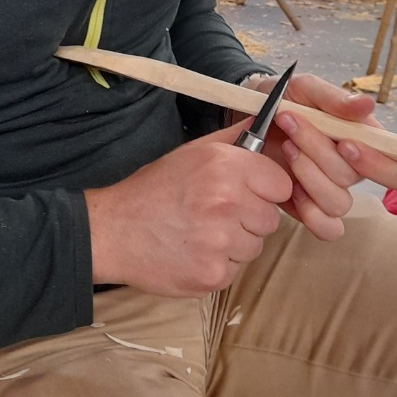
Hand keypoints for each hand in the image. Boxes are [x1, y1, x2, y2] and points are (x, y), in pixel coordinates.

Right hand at [85, 125, 292, 296]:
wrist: (115, 230)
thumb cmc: (155, 188)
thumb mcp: (193, 152)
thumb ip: (236, 139)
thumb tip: (274, 122)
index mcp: (225, 165)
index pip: (281, 184)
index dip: (265, 190)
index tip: (248, 193)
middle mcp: (227, 201)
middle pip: (270, 218)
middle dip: (249, 218)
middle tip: (216, 214)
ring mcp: (221, 241)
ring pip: (255, 246)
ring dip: (235, 243)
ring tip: (202, 232)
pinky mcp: (214, 275)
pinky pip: (236, 269)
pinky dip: (219, 264)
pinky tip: (195, 251)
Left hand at [233, 71, 396, 240]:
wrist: (249, 113)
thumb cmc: (285, 98)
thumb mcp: (305, 88)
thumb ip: (335, 99)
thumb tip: (368, 104)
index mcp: (363, 142)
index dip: (378, 164)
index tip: (345, 144)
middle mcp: (351, 171)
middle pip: (354, 180)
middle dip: (320, 152)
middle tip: (292, 122)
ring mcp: (329, 191)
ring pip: (337, 203)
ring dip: (307, 173)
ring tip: (285, 144)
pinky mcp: (307, 208)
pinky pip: (324, 227)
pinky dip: (307, 210)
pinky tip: (288, 184)